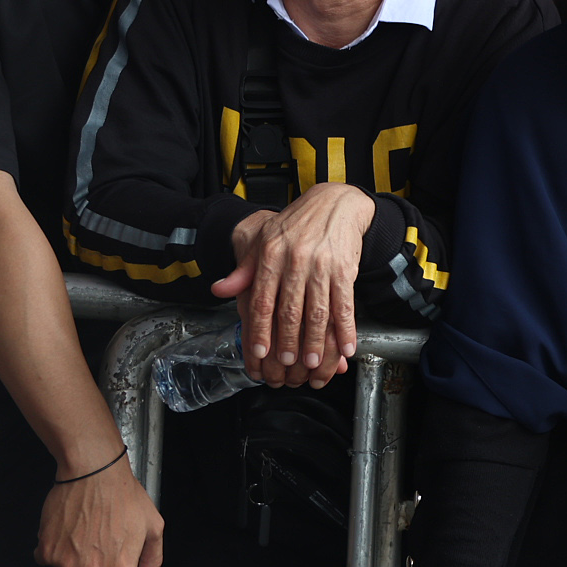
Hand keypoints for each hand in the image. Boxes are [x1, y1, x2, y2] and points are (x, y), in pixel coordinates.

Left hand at [210, 182, 375, 387]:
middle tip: (287, 364)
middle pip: (291, 310)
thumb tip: (219, 290)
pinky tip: (346, 346)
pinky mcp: (346, 269)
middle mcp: (296, 260)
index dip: (260, 329)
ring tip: (313, 363)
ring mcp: (322, 265)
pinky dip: (347, 328)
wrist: (335, 203)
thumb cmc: (297, 226)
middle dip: (289, 341)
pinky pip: (345, 304)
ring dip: (316, 340)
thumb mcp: (263, 241)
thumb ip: (243, 270)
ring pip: (318, 311)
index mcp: (272, 255)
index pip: (262, 300)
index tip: (259, 353)